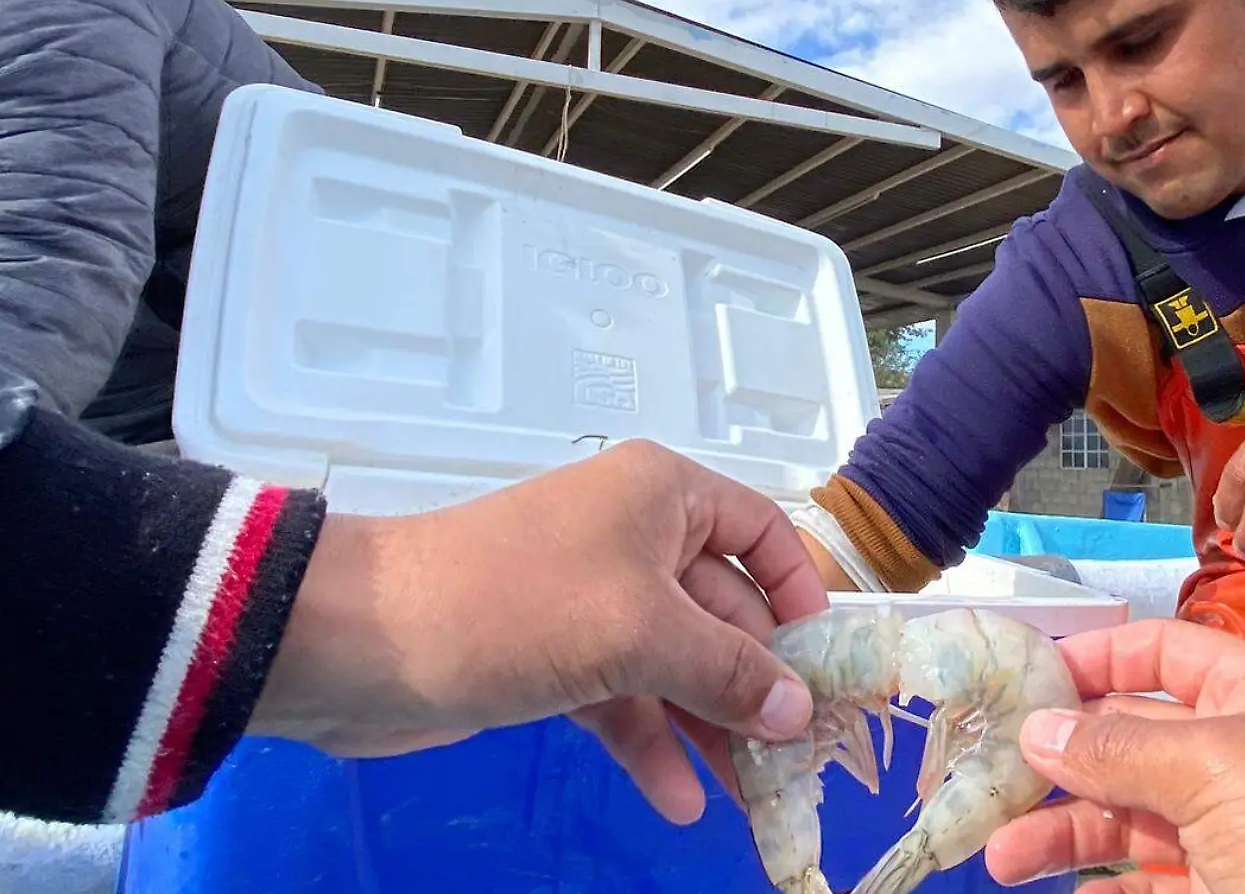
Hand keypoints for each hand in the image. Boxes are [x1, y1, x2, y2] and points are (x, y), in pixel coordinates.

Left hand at [250, 440, 827, 824]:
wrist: (360, 644)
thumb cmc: (515, 605)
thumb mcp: (640, 634)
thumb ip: (730, 673)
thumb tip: (800, 710)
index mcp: (664, 497)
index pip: (763, 533)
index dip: (802, 597)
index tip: (829, 667)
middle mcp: (636, 539)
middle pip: (727, 612)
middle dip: (761, 685)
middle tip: (801, 758)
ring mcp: (592, 602)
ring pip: (678, 664)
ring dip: (713, 727)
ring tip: (755, 798)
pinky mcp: (554, 658)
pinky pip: (626, 699)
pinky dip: (652, 743)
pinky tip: (681, 802)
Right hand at [985, 620, 1244, 893]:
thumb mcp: (1208, 765)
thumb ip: (1116, 748)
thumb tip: (1037, 730)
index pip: (1164, 652)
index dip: (1098, 659)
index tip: (1028, 681)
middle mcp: (1244, 753)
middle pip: (1134, 742)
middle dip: (1062, 764)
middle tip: (993, 784)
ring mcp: (1239, 828)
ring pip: (1134, 818)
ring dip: (1067, 833)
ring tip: (1004, 860)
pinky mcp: (1231, 890)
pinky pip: (1154, 883)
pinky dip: (1110, 888)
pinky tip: (1072, 893)